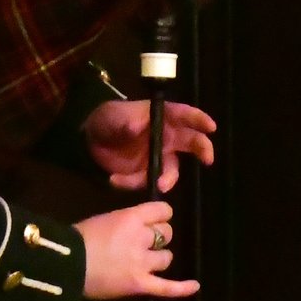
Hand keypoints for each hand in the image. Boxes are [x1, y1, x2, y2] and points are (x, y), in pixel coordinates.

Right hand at [75, 200, 198, 300]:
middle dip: (159, 237)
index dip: (160, 216)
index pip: (162, 210)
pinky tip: (195, 286)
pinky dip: (181, 288)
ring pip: (166, 257)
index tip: (154, 221)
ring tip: (145, 262)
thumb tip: (131, 229)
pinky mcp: (140, 284)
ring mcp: (143, 262)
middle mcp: (141, 237)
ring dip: (158, 259)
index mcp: (131, 218)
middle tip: (144, 243)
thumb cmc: (76, 241)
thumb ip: (123, 224)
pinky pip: (166, 287)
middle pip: (166, 234)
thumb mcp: (102, 220)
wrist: (65, 265)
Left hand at [83, 99, 218, 191]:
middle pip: (192, 142)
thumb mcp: (115, 117)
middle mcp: (166, 137)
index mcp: (161, 117)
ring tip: (155, 185)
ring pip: (172, 170)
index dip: (199, 120)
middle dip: (203, 150)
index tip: (211, 128)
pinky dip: (134, 183)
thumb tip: (136, 126)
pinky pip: (149, 181)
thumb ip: (126, 122)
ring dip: (167, 179)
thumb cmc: (108, 120)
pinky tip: (115, 179)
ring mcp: (158, 156)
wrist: (89, 141)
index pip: (185, 115)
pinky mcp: (147, 172)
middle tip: (207, 160)